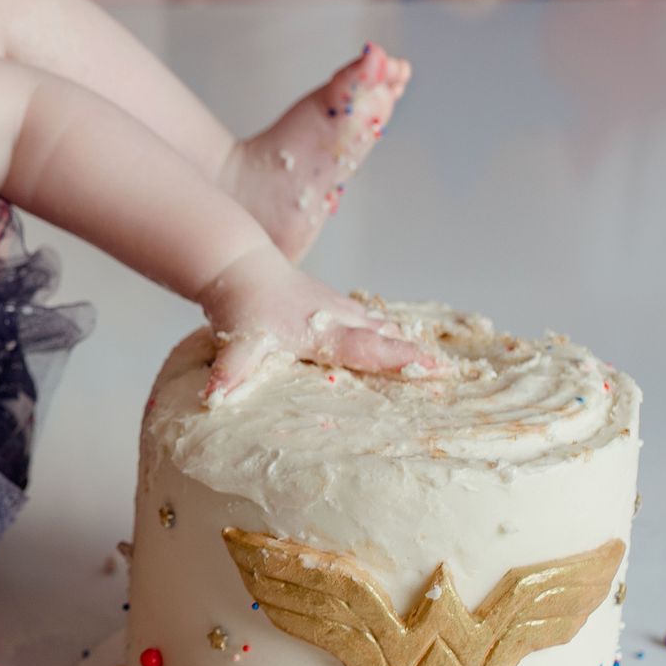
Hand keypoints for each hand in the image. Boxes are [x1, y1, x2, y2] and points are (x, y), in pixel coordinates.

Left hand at [194, 245, 447, 405]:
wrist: (237, 265)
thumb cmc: (242, 307)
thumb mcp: (238, 343)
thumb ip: (230, 373)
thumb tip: (214, 399)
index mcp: (322, 332)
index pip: (368, 349)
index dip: (401, 360)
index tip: (435, 368)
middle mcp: (337, 318)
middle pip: (384, 335)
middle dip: (415, 352)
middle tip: (450, 372)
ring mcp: (336, 307)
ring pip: (378, 322)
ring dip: (402, 339)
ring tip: (432, 360)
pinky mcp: (330, 302)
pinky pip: (366, 316)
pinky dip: (384, 327)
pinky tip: (393, 335)